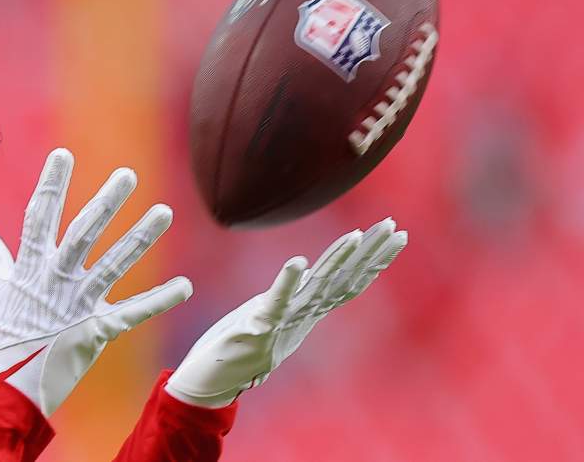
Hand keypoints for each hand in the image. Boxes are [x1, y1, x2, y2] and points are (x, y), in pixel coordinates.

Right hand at [0, 148, 192, 416]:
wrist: (8, 388)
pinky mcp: (96, 331)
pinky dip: (158, 301)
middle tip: (128, 175)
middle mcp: (56, 281)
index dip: (52, 185)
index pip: (40, 216)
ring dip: (140, 238)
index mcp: (30, 267)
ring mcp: (78, 305)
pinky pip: (132, 314)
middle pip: (84, 233)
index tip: (63, 155)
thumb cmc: (2, 339)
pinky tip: (184, 285)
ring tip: (165, 212)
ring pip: (114, 265)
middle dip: (106, 202)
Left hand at [165, 218, 406, 407]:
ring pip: (317, 287)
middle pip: (343, 279)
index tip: (394, 234)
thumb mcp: (269, 314)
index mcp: (305, 311)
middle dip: (370, 253)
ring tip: (357, 236)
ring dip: (337, 261)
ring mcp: (283, 322)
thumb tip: (306, 273)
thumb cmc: (238, 346)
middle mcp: (301, 315)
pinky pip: (276, 302)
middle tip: (394, 226)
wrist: (214, 382)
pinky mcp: (258, 328)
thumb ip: (290, 296)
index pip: (347, 280)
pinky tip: (299, 263)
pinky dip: (287, 282)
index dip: (371, 258)